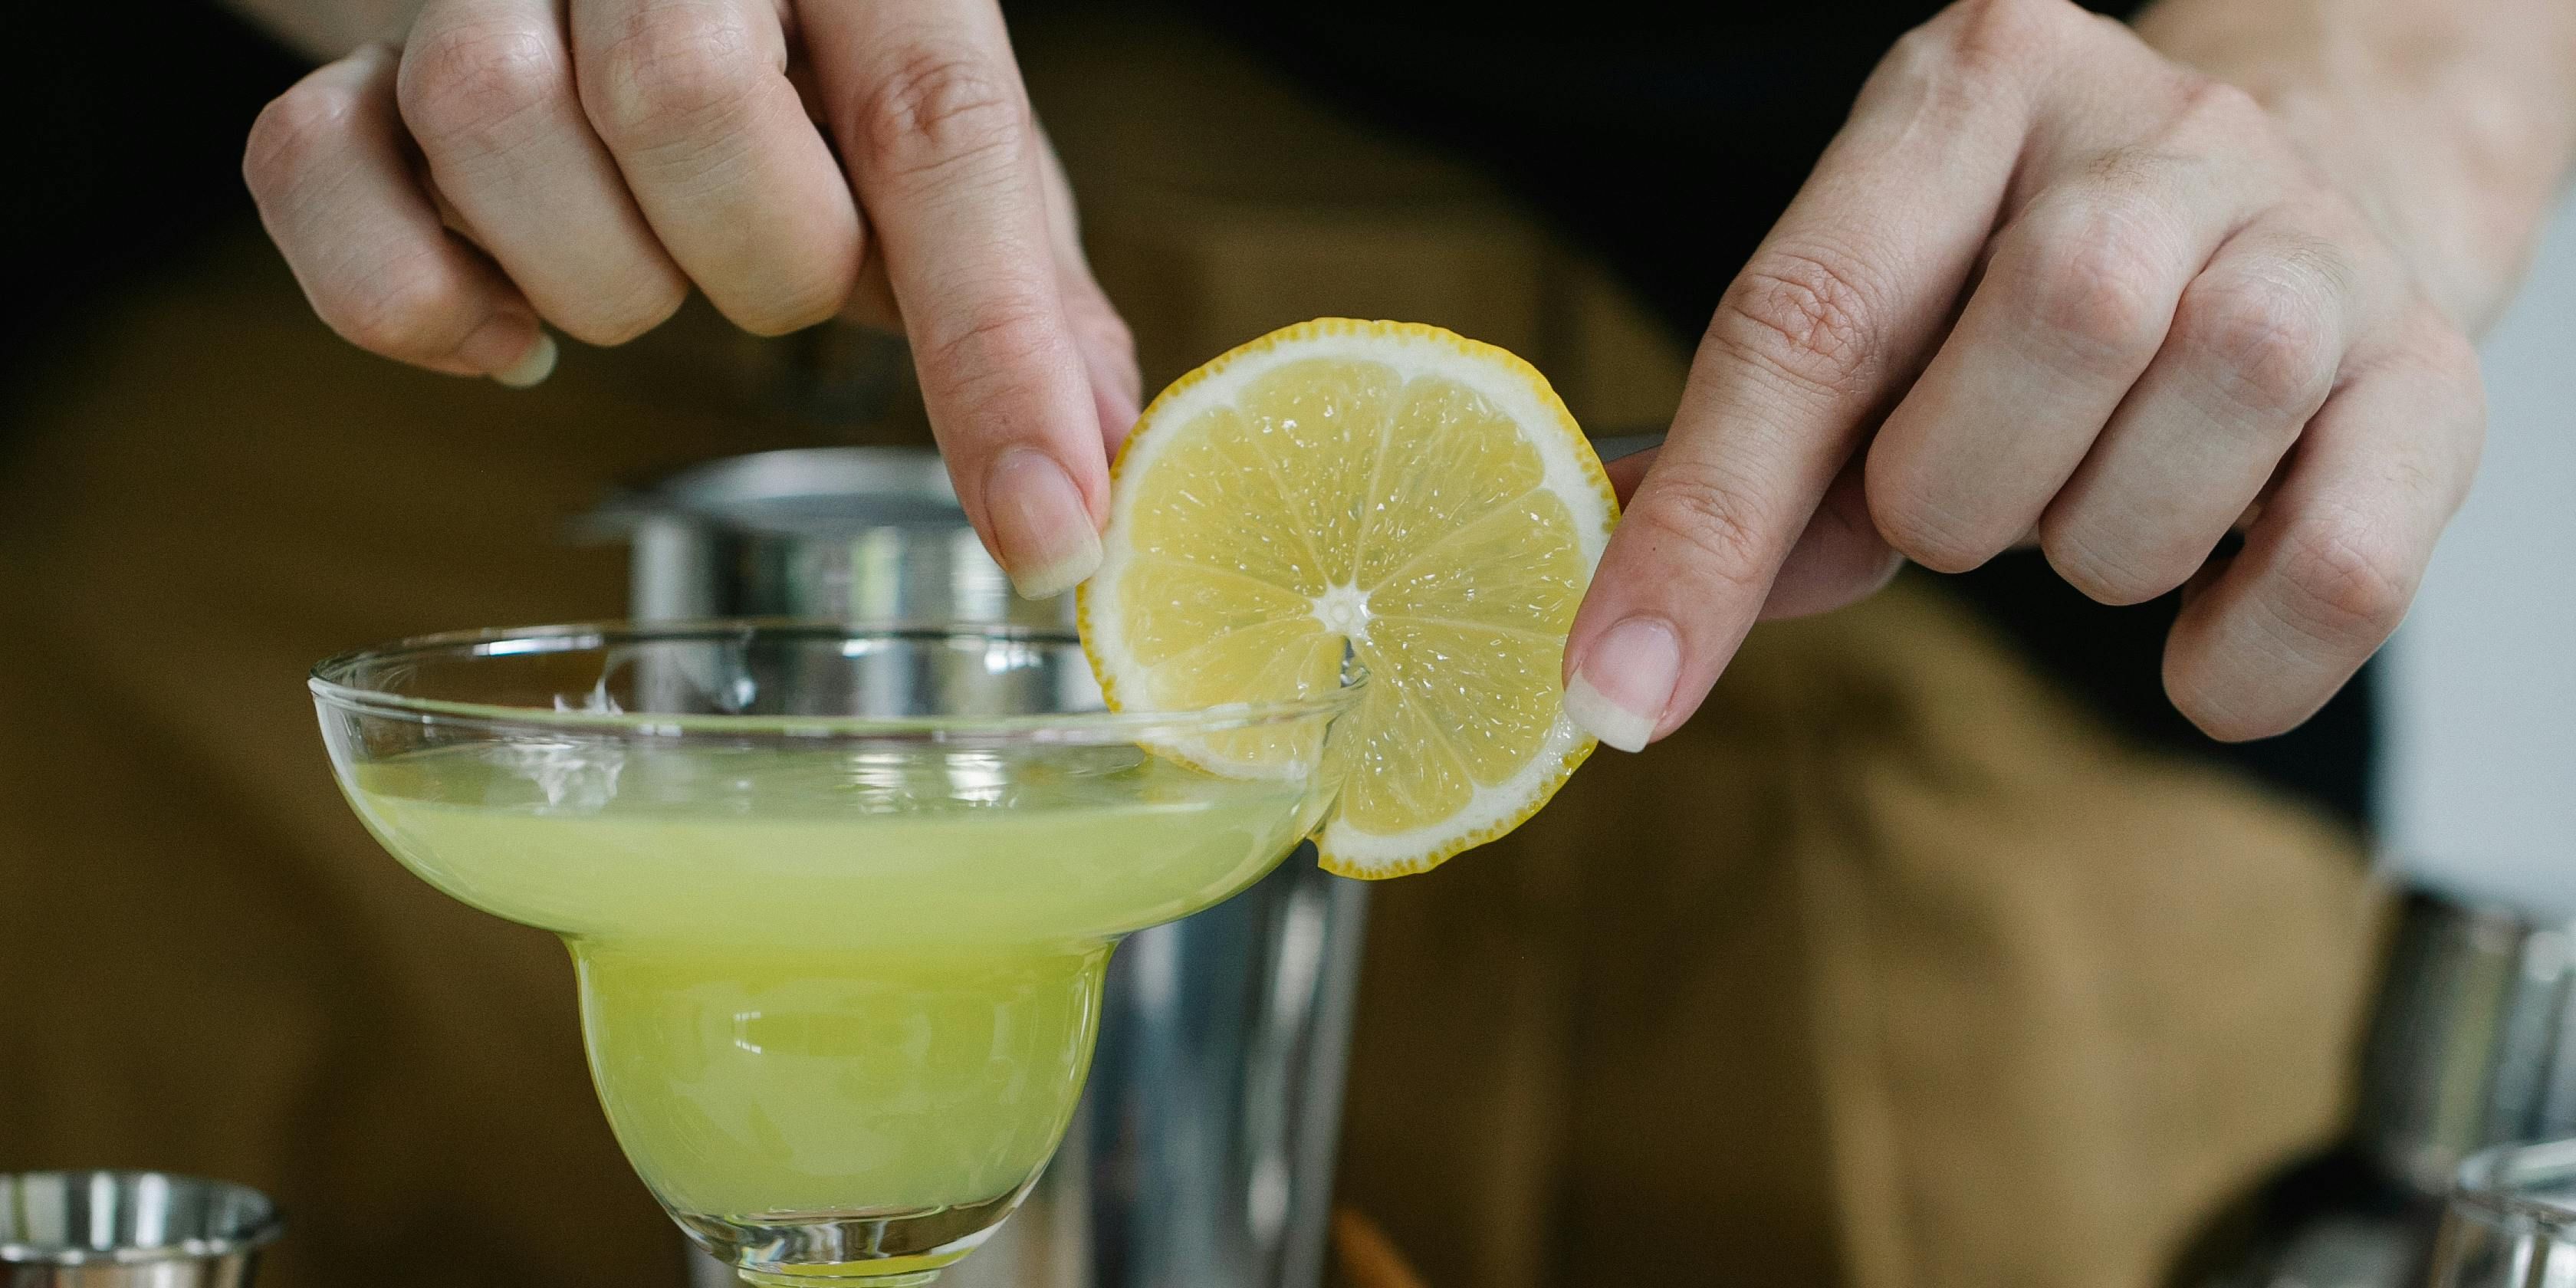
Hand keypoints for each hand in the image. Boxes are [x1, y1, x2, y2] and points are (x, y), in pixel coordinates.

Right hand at [244, 0, 1137, 596]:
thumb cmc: (798, 55)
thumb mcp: (935, 129)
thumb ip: (1020, 273)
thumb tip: (1111, 445)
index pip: (940, 139)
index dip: (994, 354)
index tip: (1046, 530)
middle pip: (681, 97)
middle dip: (753, 259)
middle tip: (770, 265)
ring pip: (496, 124)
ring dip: (596, 273)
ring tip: (648, 261)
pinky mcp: (340, 60)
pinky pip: (312, 176)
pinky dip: (413, 300)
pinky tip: (502, 322)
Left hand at [1564, 0, 2485, 750]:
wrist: (2318, 196)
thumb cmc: (2038, 285)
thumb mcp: (1888, 313)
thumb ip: (1770, 461)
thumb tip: (1652, 642)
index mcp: (1969, 93)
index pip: (1811, 318)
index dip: (1706, 525)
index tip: (1618, 686)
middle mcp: (2161, 134)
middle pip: (2059, 321)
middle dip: (1963, 487)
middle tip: (1974, 492)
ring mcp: (2315, 246)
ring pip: (2192, 441)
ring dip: (2100, 547)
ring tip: (2101, 495)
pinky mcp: (2431, 382)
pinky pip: (2333, 573)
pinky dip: (2235, 655)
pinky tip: (2201, 623)